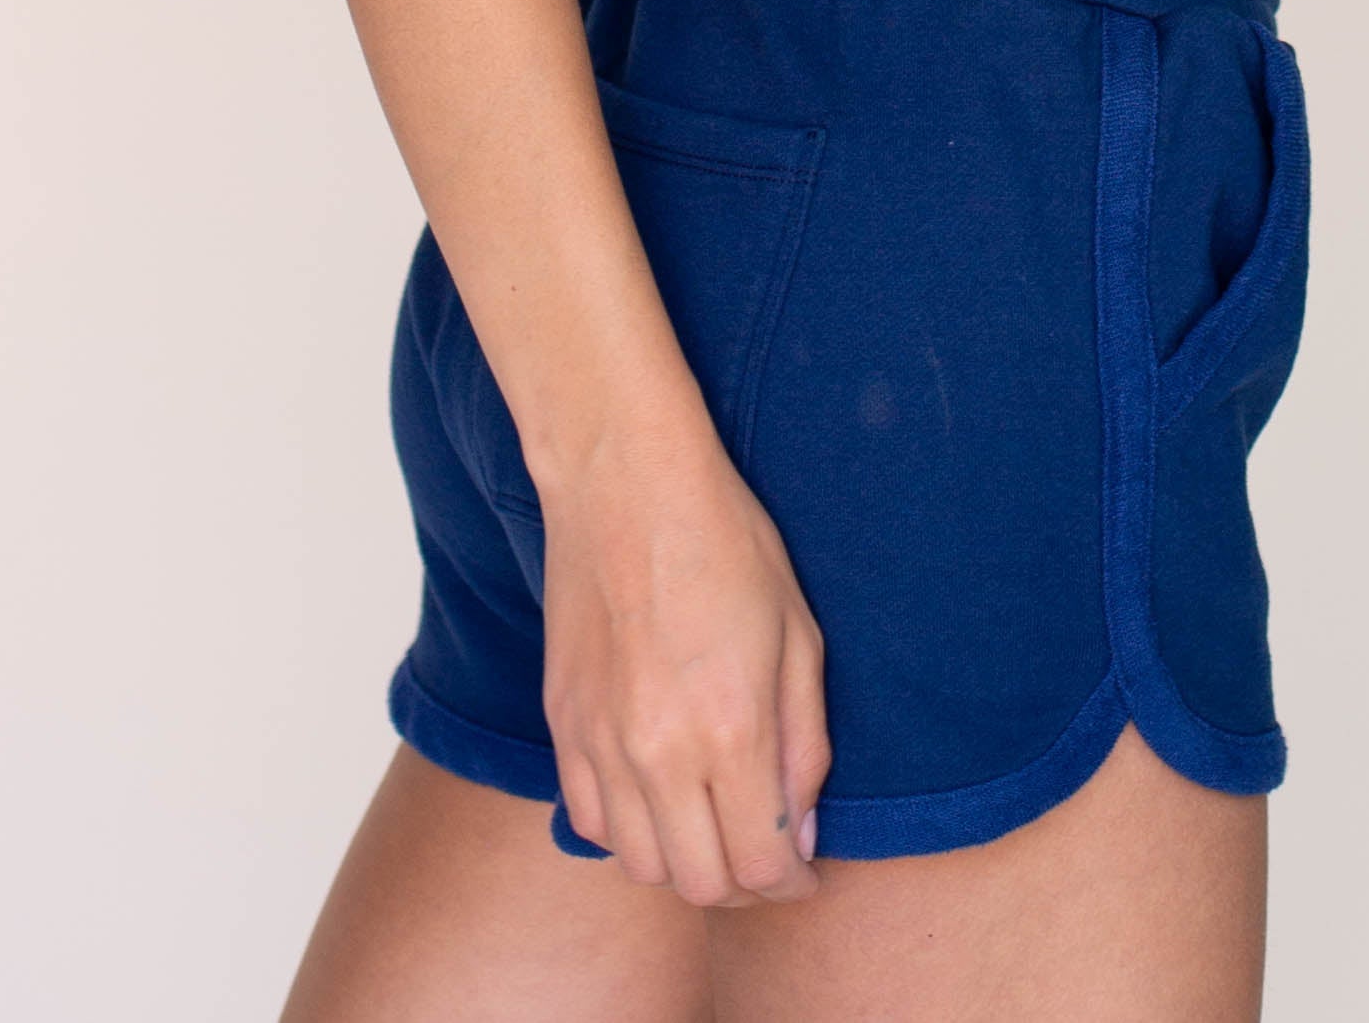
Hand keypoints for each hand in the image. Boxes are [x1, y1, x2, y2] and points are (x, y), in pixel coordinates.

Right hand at [537, 428, 829, 905]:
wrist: (624, 482)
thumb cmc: (725, 541)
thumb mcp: (798, 634)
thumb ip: (805, 744)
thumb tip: (803, 831)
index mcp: (732, 729)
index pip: (763, 865)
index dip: (794, 883)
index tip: (806, 872)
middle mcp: (660, 753)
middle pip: (702, 884)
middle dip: (746, 886)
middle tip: (766, 858)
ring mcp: (601, 743)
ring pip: (641, 865)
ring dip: (685, 866)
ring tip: (713, 831)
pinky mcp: (562, 724)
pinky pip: (589, 822)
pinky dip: (627, 834)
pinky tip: (657, 802)